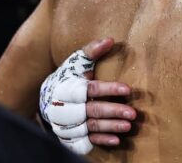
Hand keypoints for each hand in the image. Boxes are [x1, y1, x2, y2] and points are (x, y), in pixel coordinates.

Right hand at [39, 38, 136, 153]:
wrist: (48, 98)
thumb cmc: (69, 76)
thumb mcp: (77, 61)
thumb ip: (92, 50)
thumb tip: (110, 40)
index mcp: (67, 88)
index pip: (90, 89)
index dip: (109, 89)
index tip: (128, 89)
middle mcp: (65, 108)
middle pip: (92, 110)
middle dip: (113, 111)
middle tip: (133, 113)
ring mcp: (66, 124)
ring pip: (90, 127)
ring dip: (110, 127)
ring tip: (128, 126)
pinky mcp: (69, 136)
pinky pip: (85, 141)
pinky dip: (101, 141)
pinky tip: (116, 140)